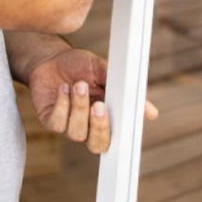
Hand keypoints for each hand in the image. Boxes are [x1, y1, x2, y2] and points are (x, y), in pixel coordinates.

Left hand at [26, 47, 158, 154]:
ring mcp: (68, 126)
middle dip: (99, 127)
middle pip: (98, 145)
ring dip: (79, 108)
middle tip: (99, 105)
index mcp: (106, 116)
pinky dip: (62, 104)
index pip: (117, 137)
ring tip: (79, 85)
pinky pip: (57, 124)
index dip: (123, 136)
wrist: (52, 56)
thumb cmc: (81, 65)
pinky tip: (63, 88)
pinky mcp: (50, 121)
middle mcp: (88, 126)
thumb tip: (150, 113)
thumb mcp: (105, 72)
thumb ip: (124, 91)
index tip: (125, 118)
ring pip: (77, 133)